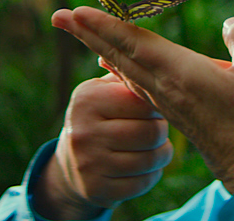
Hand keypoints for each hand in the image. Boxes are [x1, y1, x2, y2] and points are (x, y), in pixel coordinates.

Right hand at [33, 73, 172, 218]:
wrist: (72, 162)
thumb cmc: (101, 116)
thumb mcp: (104, 90)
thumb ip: (125, 71)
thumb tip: (144, 43)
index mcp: (88, 99)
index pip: (143, 101)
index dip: (156, 106)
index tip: (153, 107)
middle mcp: (84, 131)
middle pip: (151, 132)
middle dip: (161, 132)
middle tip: (156, 129)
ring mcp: (89, 163)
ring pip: (151, 160)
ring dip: (161, 154)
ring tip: (156, 146)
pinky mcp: (97, 189)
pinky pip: (144, 183)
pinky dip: (152, 175)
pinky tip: (144, 166)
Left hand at [52, 7, 233, 192]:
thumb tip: (230, 23)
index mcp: (180, 74)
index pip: (134, 43)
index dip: (105, 25)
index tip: (77, 12)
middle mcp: (164, 87)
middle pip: (117, 53)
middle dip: (87, 32)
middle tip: (58, 15)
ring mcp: (165, 101)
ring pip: (123, 67)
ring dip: (98, 45)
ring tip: (78, 29)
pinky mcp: (171, 111)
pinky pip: (134, 82)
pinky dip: (117, 65)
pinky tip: (108, 61)